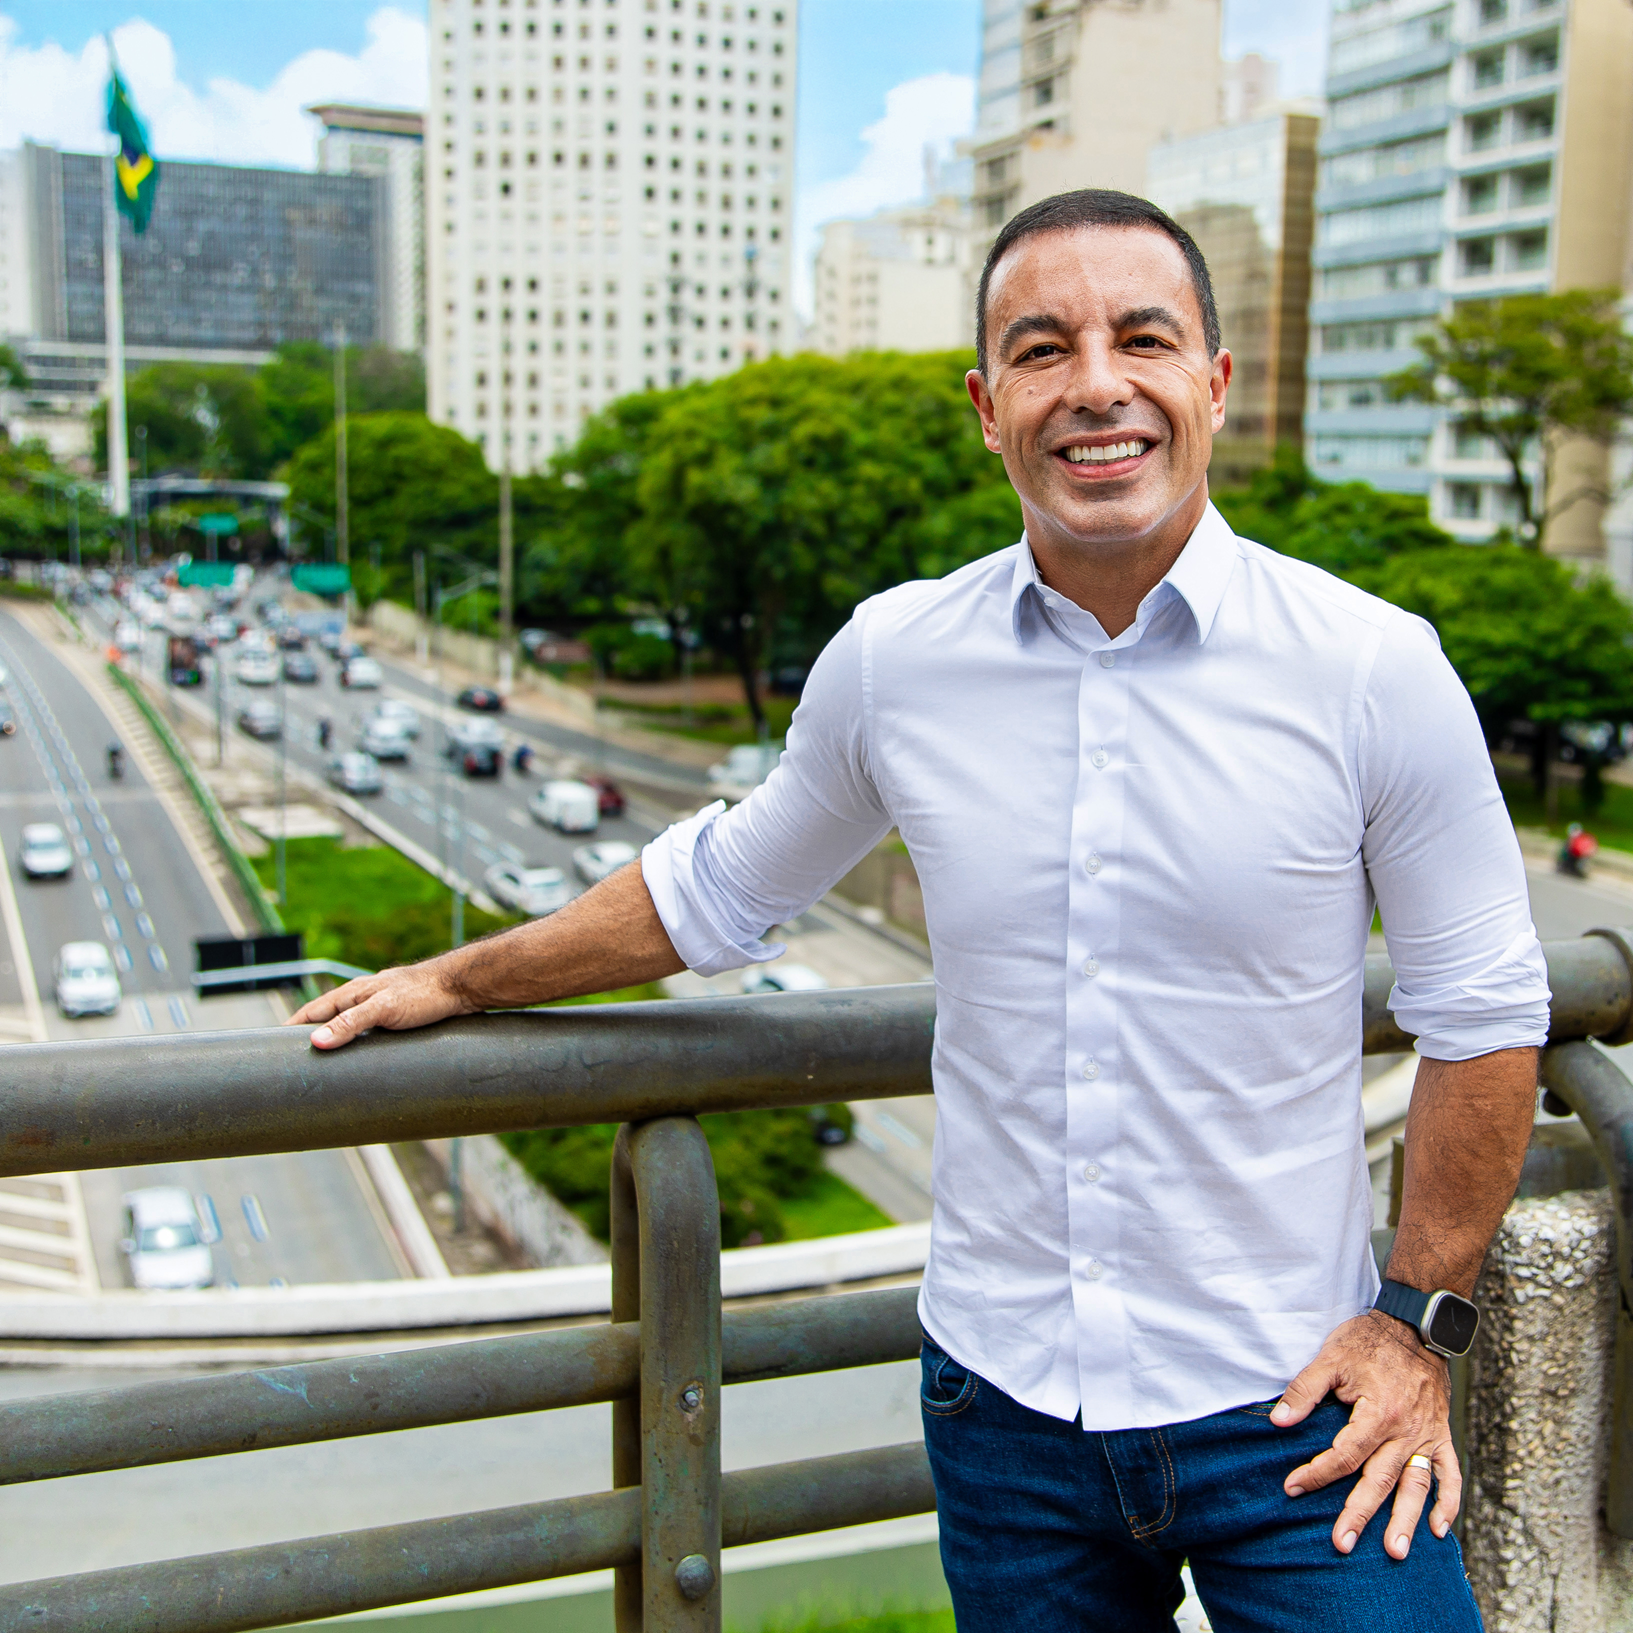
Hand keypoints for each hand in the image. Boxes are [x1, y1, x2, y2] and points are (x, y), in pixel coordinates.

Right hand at [286, 959, 476, 1048]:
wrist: (460, 985)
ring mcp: (379, 1007)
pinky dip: (355, 1044)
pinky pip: (367, 1032)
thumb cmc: (423, 993)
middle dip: (309, 1038)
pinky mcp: (396, 1017)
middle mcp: (362, 999)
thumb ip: (351, 1024)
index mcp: (352, 994)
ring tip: (319, 1063)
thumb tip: (315, 1042)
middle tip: (292, 1061)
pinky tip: (358, 1055)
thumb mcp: (383, 1009)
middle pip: (326, 1020)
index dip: (291, 1029)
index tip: (269, 1047)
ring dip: (332, 1041)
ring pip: (346, 1026)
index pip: (311, 1012)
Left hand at [1272, 1310, 1459, 1559]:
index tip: (1293, 1487)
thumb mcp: (1330, 1358)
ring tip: (1394, 1552)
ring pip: (1416, 1486)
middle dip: (1358, 1513)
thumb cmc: (1367, 1341)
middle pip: (1379, 1480)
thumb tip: (1278, 1422)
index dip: (1317, 1473)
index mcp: (1378, 1413)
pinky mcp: (1441, 1435)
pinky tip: (1441, 1530)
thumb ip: (1304, 1391)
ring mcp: (1427, 1436)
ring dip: (1406, 1520)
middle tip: (1341, 1544)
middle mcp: (1405, 1431)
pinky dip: (1448, 1503)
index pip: (1344, 1454)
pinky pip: (1449, 1475)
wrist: (1414, 1326)